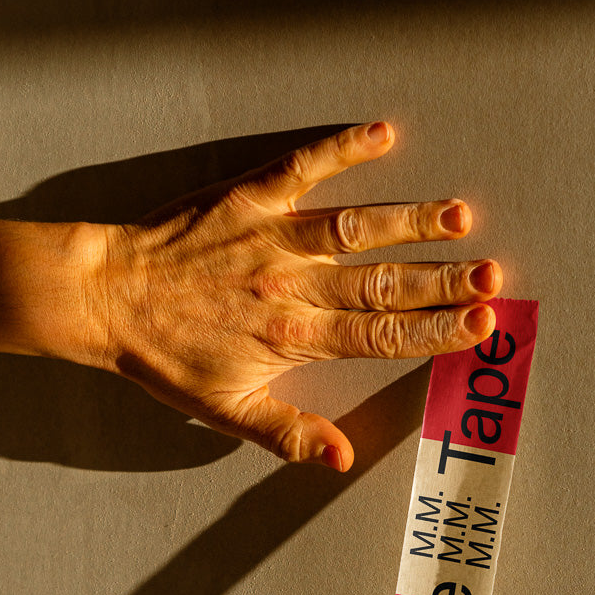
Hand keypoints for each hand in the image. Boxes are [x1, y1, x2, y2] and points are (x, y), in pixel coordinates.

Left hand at [95, 122, 501, 469]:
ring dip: (411, 221)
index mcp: (293, 339)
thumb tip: (343, 459)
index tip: (480, 325)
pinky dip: (343, 148)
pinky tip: (383, 135)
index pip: (380, 336)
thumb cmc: (162, 357)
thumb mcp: (224, 410)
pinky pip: (303, 167)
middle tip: (492, 274)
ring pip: (356, 228)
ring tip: (459, 214)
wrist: (102, 298)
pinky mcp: (247, 197)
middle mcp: (291, 286)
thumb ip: (288, 433)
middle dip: (443, 281)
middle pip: (383, 284)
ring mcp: (272, 237)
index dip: (435, 332)